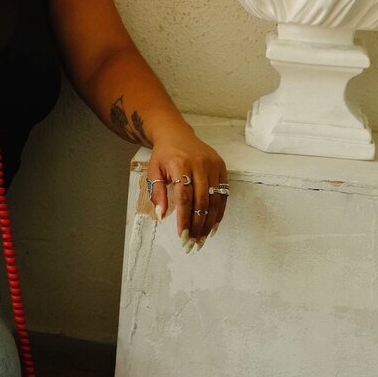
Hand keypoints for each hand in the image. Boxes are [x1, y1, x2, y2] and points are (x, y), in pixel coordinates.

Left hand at [146, 131, 227, 249]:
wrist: (176, 133)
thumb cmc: (164, 155)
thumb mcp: (153, 171)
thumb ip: (157, 193)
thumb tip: (161, 215)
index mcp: (180, 164)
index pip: (185, 197)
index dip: (185, 219)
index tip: (182, 236)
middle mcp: (199, 164)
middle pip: (202, 201)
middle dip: (198, 225)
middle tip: (193, 243)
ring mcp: (213, 165)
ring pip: (214, 199)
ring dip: (209, 222)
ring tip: (203, 239)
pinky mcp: (222, 166)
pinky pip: (223, 193)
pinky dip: (219, 211)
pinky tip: (213, 225)